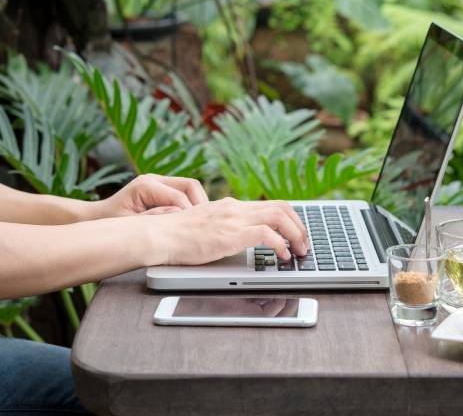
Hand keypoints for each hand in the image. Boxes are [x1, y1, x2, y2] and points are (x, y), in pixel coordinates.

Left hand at [94, 174, 208, 218]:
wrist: (98, 218)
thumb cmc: (110, 224)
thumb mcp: (130, 225)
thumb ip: (154, 219)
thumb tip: (178, 215)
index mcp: (145, 186)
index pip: (179, 196)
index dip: (190, 213)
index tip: (196, 231)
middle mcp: (154, 179)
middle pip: (190, 185)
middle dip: (201, 204)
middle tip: (205, 225)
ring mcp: (160, 181)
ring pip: (191, 187)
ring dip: (199, 204)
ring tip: (201, 223)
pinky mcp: (164, 188)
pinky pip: (186, 192)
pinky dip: (193, 205)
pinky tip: (193, 221)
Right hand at [154, 198, 308, 264]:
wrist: (158, 235)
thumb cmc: (175, 236)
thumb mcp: (205, 226)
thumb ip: (223, 227)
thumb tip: (240, 238)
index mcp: (230, 205)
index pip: (271, 204)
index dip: (290, 218)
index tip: (296, 233)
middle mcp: (235, 208)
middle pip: (282, 207)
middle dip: (300, 226)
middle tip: (304, 244)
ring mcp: (234, 219)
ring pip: (280, 217)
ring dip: (296, 235)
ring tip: (299, 251)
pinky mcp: (231, 235)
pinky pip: (267, 235)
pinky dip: (280, 245)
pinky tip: (282, 257)